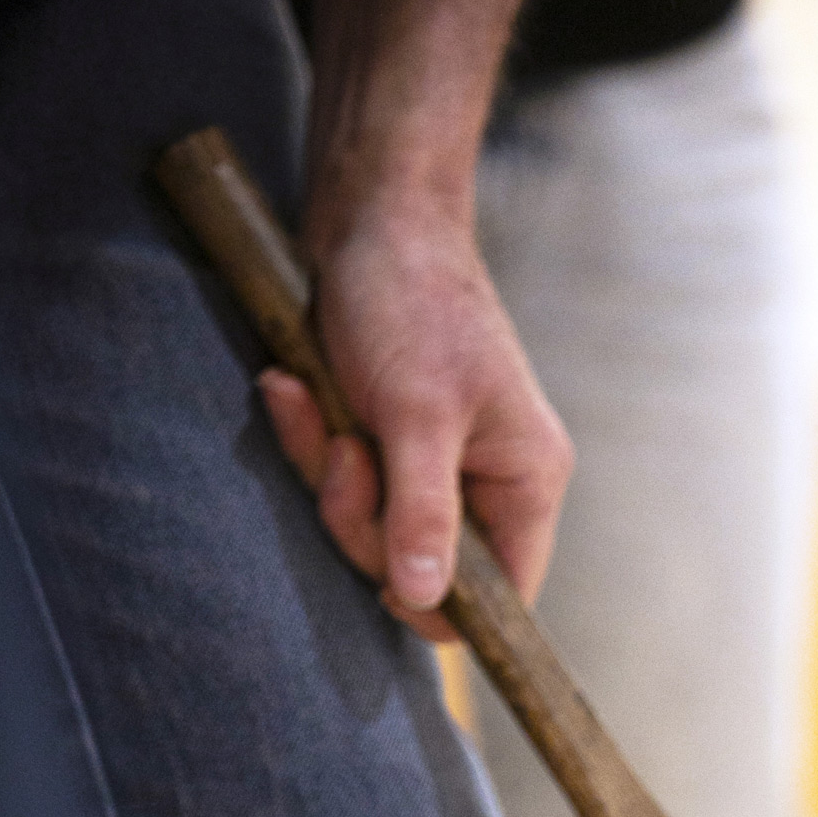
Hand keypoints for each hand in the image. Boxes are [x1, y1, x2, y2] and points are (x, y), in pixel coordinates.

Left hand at [258, 196, 571, 639]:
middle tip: (346, 454)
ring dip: (326, 470)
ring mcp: (436, 459)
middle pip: (422, 566)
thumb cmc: (410, 299)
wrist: (368, 212)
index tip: (387, 577)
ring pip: (370, 523)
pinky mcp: (387, 435)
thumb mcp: (417, 414)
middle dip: (362, 518)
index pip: (505, 594)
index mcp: (525, 480)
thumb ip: (424, 513)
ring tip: (312, 404)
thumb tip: (427, 600)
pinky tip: (293, 389)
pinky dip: (310, 436)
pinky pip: (342, 477)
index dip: (444, 604)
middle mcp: (489, 479)